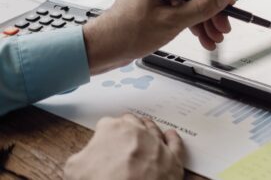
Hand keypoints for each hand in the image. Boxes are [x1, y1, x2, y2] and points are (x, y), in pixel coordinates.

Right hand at [64, 114, 184, 179]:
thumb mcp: (74, 168)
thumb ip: (80, 156)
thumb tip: (83, 158)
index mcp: (112, 129)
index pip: (106, 124)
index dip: (103, 134)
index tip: (103, 140)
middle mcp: (137, 131)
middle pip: (132, 122)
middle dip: (126, 127)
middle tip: (123, 134)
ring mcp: (157, 143)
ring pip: (153, 129)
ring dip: (149, 128)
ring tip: (146, 127)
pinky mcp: (173, 158)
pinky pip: (175, 144)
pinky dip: (173, 139)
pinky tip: (171, 135)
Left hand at [83, 0, 234, 73]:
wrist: (103, 49)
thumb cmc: (126, 33)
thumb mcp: (171, 21)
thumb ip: (201, 8)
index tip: (228, 4)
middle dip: (212, 11)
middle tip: (223, 27)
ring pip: (190, 3)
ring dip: (205, 21)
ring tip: (214, 38)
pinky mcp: (156, 8)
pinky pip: (181, 12)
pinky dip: (193, 24)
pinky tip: (202, 38)